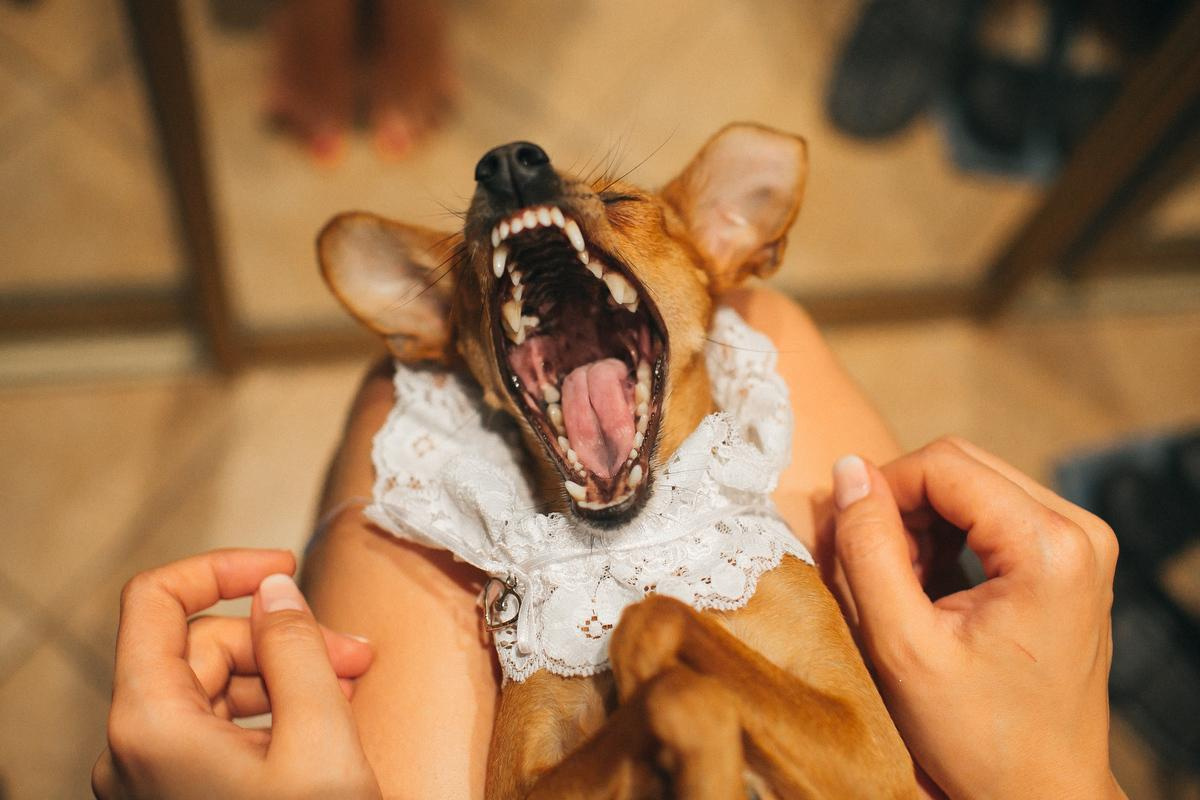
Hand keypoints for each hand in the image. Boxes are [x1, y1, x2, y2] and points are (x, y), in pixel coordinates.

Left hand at [92, 549, 379, 799]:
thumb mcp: (319, 738)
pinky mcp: (175, 796)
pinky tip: (318, 721)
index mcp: (148, 725)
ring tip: (347, 687)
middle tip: (353, 655)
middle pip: (199, 646)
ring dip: (282, 676)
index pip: (156, 599)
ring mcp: (149, 779)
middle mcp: (130, 750)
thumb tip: (274, 590)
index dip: (223, 568)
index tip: (284, 568)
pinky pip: (214, 731)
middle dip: (279, 637)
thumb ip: (296, 650)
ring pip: (211, 689)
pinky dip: (267, 714)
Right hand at [831, 438, 1123, 799]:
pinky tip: (928, 586)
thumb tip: (848, 470)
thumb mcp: (902, 645)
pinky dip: (947, 536)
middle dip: (901, 505)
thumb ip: (868, 549)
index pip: (943, 464)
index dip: (881, 489)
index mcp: (1049, 546)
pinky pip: (992, 512)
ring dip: (920, 522)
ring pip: (971, 484)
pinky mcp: (1070, 557)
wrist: (1041, 794)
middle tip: (874, 568)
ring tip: (899, 585)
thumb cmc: (978, 736)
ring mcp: (1081, 542)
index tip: (849, 539)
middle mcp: (1079, 530)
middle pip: (960, 466)